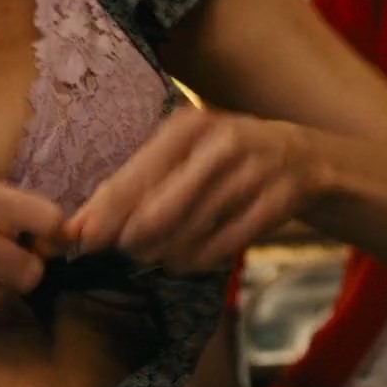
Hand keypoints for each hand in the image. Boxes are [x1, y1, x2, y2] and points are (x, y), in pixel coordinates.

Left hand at [70, 108, 327, 274]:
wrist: (308, 158)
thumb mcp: (185, 156)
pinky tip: (185, 261)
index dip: (103, 214)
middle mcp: (221, 142)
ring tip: (156, 256)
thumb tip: (77, 229)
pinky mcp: (279, 201)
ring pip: (188, 233)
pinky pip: (223, 246)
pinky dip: (197, 260)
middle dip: (132, 240)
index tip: (78, 239)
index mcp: (188, 125)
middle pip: (156, 211)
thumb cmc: (226, 161)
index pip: (133, 176)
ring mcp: (254, 171)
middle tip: (127, 251)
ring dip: (163, 254)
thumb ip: (136, 186)